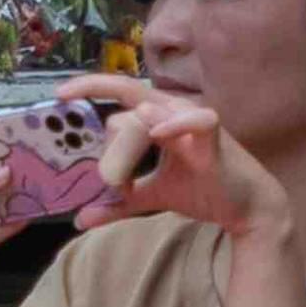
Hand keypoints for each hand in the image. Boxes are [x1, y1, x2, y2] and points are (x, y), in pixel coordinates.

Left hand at [96, 84, 272, 240]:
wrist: (244, 208)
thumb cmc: (202, 191)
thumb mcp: (152, 197)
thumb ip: (118, 203)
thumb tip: (80, 219)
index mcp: (157, 119)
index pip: (121, 93)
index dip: (92, 88)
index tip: (60, 96)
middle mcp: (173, 111)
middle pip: (129, 101)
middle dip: (112, 142)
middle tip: (110, 181)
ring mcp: (193, 119)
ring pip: (153, 110)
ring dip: (131, 140)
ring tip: (123, 178)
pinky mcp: (214, 134)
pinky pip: (195, 119)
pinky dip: (174, 124)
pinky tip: (158, 134)